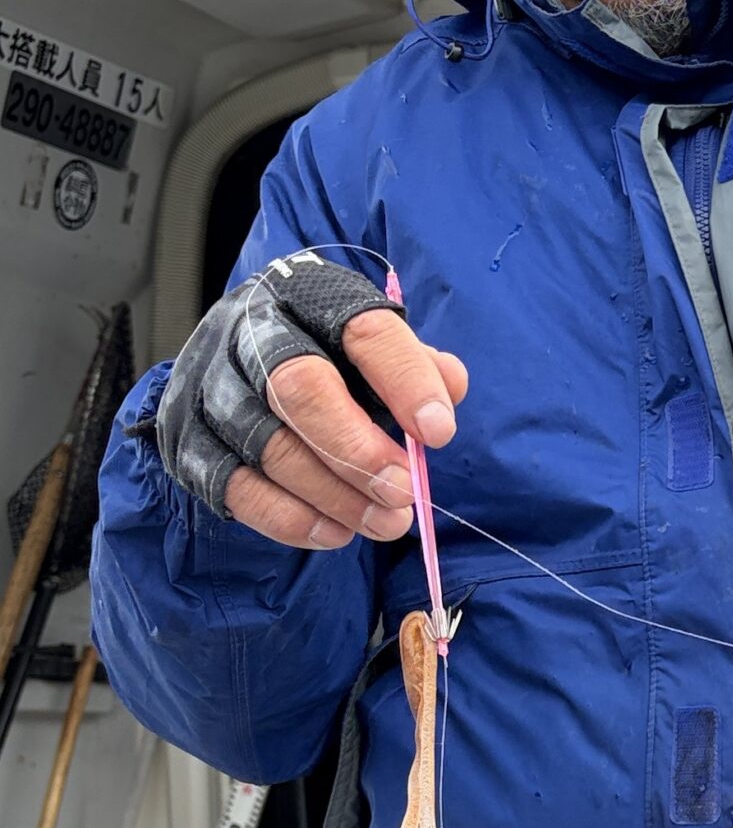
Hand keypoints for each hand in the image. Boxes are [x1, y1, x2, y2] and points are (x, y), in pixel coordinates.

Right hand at [226, 316, 467, 551]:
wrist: (238, 358)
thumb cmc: (326, 353)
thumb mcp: (374, 346)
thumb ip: (415, 366)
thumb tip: (449, 390)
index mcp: (309, 295)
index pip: (364, 331)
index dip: (405, 382)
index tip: (439, 433)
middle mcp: (250, 333)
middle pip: (299, 388)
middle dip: (358, 449)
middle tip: (404, 491)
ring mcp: (210, 386)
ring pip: (270, 447)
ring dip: (335, 495)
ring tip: (386, 521)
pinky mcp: (187, 439)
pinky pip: (236, 488)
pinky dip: (290, 519)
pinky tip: (336, 532)